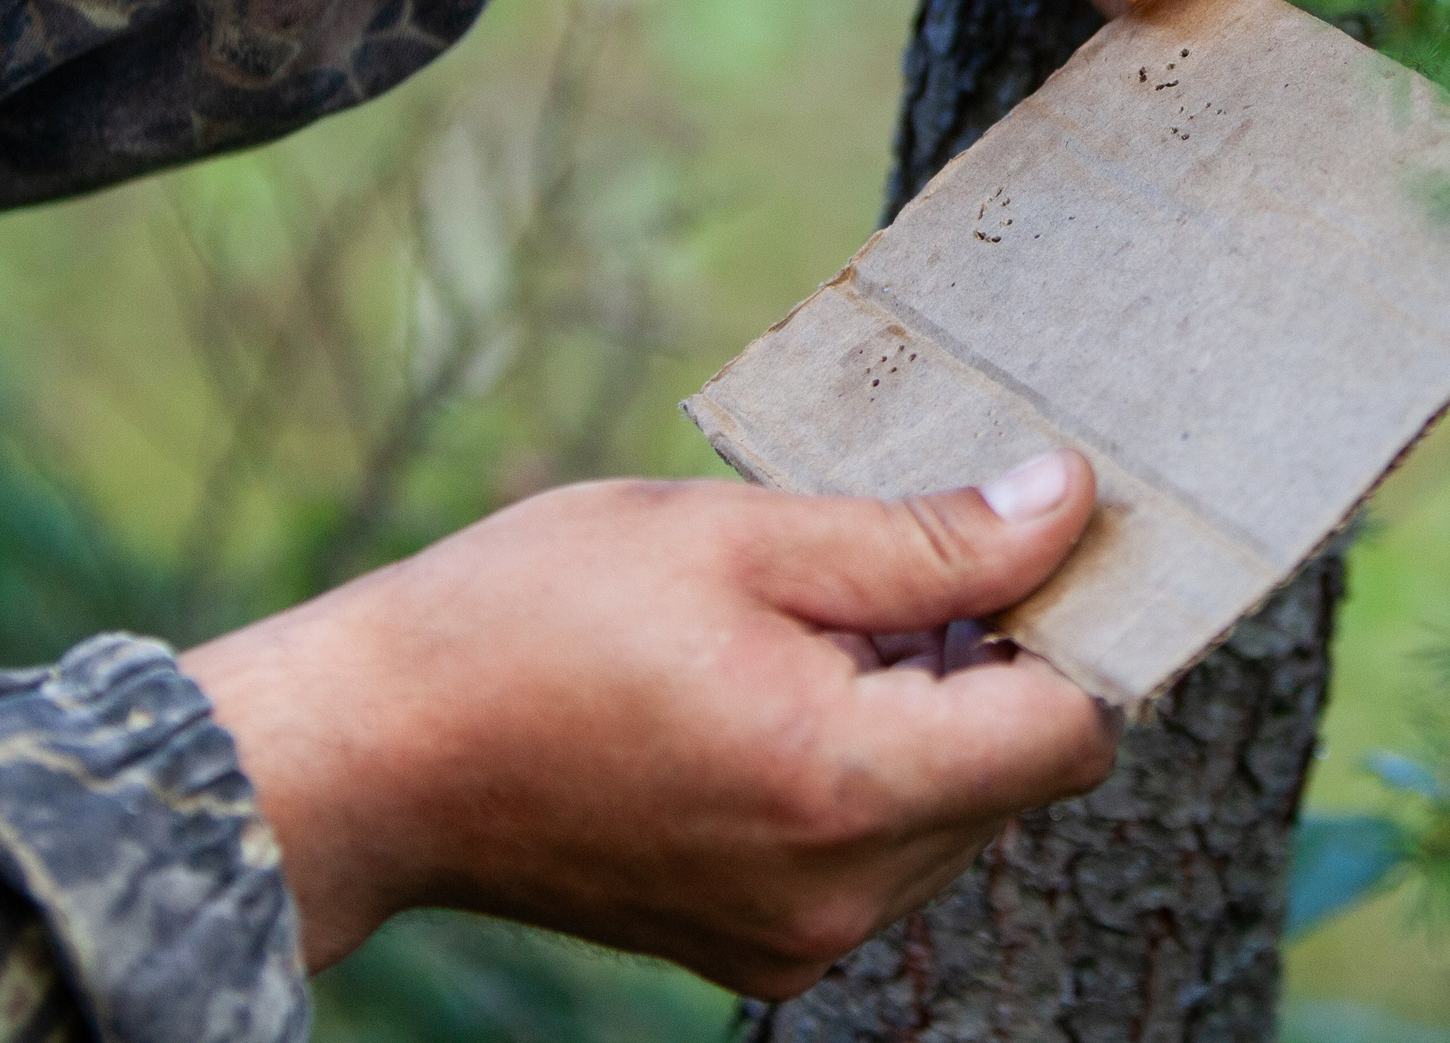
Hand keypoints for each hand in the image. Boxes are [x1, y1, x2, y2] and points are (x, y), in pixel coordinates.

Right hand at [181, 452, 1113, 994]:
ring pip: (960, 812)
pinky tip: (781, 695)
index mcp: (845, 785)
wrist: (373, 756)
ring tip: (811, 632)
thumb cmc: (532, 619)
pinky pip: (885, 851)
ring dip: (931, 714)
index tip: (1033, 541)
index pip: (1073, 730)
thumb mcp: (737, 536)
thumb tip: (1068, 501)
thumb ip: (924, 536)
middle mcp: (843, 892)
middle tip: (889, 567)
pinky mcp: (764, 948)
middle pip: (1023, 773)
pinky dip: (873, 768)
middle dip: (994, 662)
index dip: (1076, 624)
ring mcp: (802, 936)